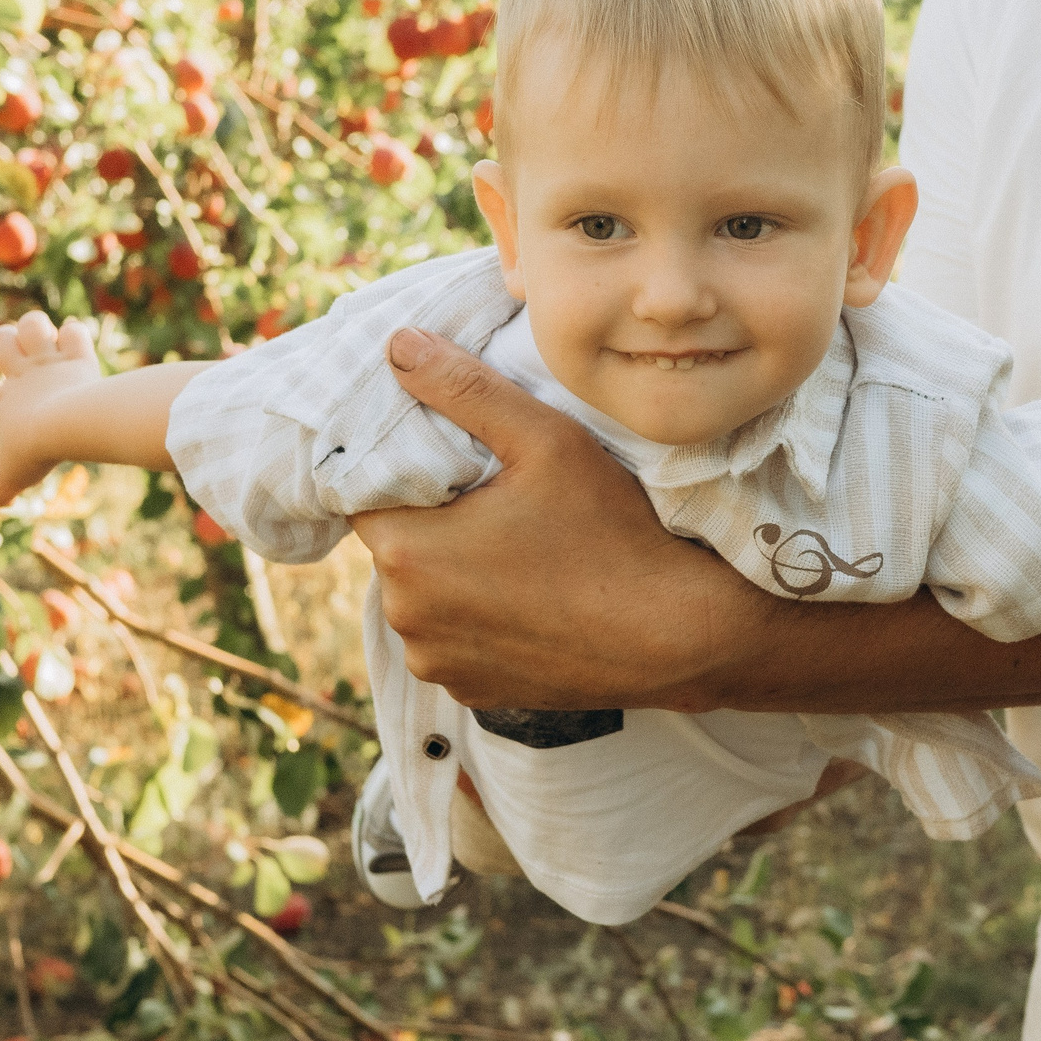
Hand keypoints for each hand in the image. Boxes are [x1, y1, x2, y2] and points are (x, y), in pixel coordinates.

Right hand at [0, 312, 99, 506]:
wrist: (66, 425)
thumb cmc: (36, 448)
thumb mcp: (13, 474)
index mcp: (5, 403)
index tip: (6, 412)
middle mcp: (23, 377)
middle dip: (6, 343)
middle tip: (27, 363)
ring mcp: (50, 363)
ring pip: (32, 324)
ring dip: (38, 329)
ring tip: (52, 344)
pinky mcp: (78, 357)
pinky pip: (75, 331)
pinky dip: (76, 336)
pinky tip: (80, 350)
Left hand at [352, 327, 732, 709]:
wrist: (678, 636)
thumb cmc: (615, 532)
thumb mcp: (546, 440)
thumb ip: (465, 389)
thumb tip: (398, 346)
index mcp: (408, 553)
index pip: (362, 494)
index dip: (402, 470)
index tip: (451, 459)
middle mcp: (407, 617)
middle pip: (396, 545)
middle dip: (431, 519)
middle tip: (496, 497)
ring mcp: (439, 663)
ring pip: (423, 596)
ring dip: (451, 572)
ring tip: (518, 549)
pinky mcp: (472, 693)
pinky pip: (453, 640)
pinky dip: (477, 618)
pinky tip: (530, 596)